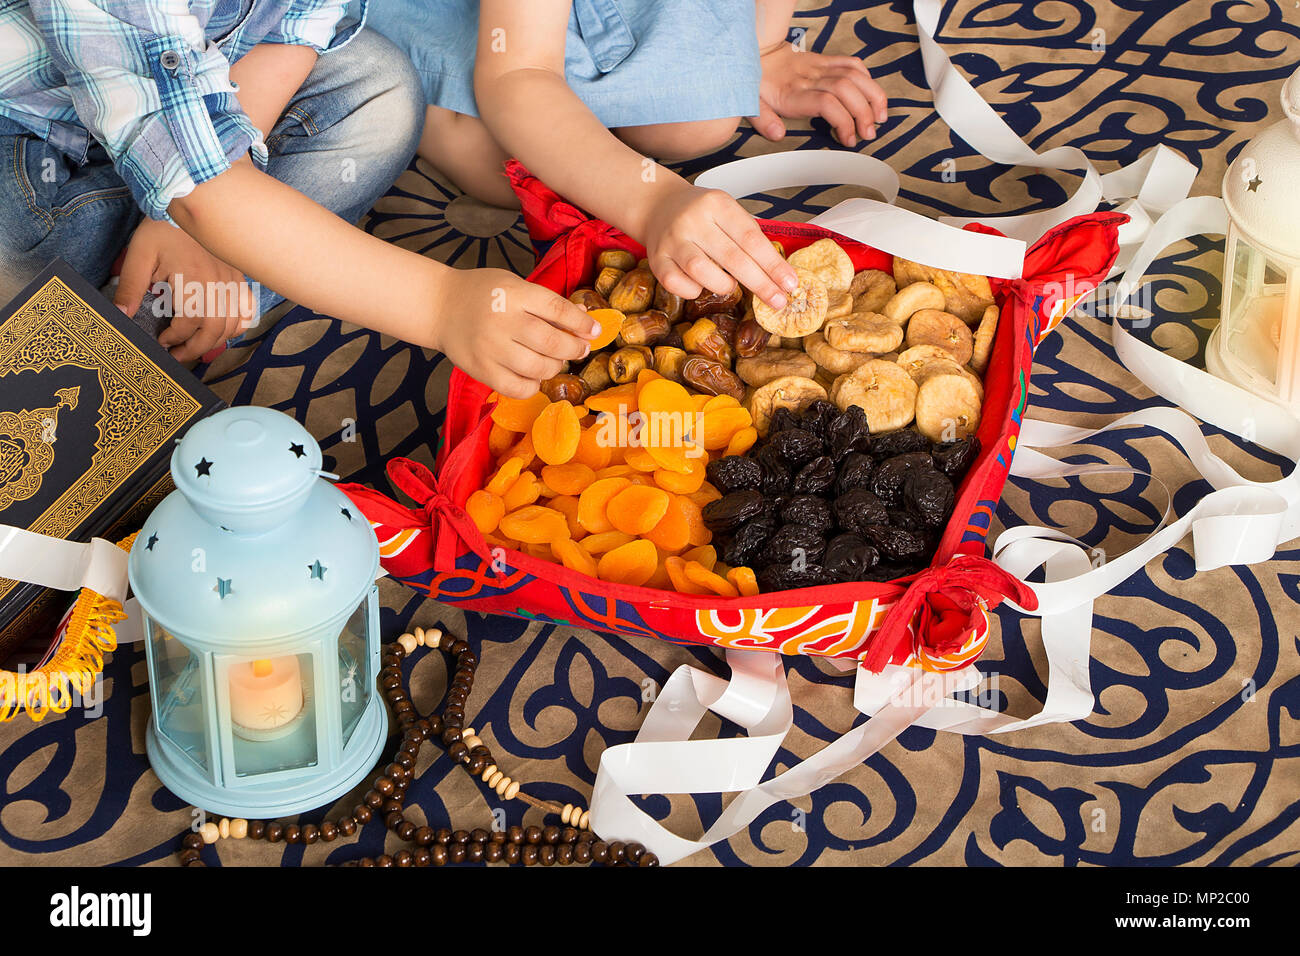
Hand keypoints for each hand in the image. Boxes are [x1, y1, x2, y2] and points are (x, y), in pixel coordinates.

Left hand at [115, 219, 255, 360]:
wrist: (190, 199)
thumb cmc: (162, 227)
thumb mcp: (139, 254)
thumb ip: (130, 286)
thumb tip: (122, 315)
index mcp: (193, 279)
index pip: (191, 321)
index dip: (175, 336)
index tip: (160, 340)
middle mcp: (218, 283)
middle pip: (215, 329)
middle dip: (195, 348)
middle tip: (177, 355)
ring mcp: (232, 281)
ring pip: (233, 323)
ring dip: (215, 341)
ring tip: (197, 347)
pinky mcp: (237, 277)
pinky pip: (246, 308)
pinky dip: (238, 324)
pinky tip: (224, 330)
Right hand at [430, 267, 598, 398]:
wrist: (439, 306)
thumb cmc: (483, 293)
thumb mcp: (516, 285)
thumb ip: (548, 303)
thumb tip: (584, 319)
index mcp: (514, 294)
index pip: (557, 309)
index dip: (581, 323)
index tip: (595, 330)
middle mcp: (502, 321)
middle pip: (551, 342)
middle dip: (574, 348)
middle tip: (580, 349)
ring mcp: (490, 348)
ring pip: (538, 368)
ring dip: (555, 367)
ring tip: (555, 360)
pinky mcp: (481, 370)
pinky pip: (518, 388)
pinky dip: (533, 385)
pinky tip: (534, 374)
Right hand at [640, 182, 797, 310]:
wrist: (658, 206)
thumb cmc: (700, 214)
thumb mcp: (727, 212)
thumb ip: (749, 237)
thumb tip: (779, 275)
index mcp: (717, 204)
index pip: (751, 238)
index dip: (773, 264)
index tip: (789, 283)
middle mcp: (693, 220)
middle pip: (733, 258)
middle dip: (760, 284)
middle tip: (778, 301)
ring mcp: (673, 240)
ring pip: (702, 271)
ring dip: (724, 285)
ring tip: (731, 285)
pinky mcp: (657, 259)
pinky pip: (678, 284)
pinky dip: (694, 290)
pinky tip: (701, 284)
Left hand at [748, 42, 887, 146]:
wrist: (757, 49)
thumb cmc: (756, 81)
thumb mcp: (752, 104)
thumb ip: (763, 121)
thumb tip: (778, 135)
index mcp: (793, 92)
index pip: (827, 103)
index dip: (843, 121)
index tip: (848, 139)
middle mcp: (811, 78)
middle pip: (847, 90)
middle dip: (864, 113)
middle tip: (869, 133)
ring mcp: (821, 67)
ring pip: (855, 75)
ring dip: (873, 96)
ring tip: (881, 116)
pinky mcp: (826, 59)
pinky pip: (852, 63)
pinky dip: (867, 78)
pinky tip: (871, 94)